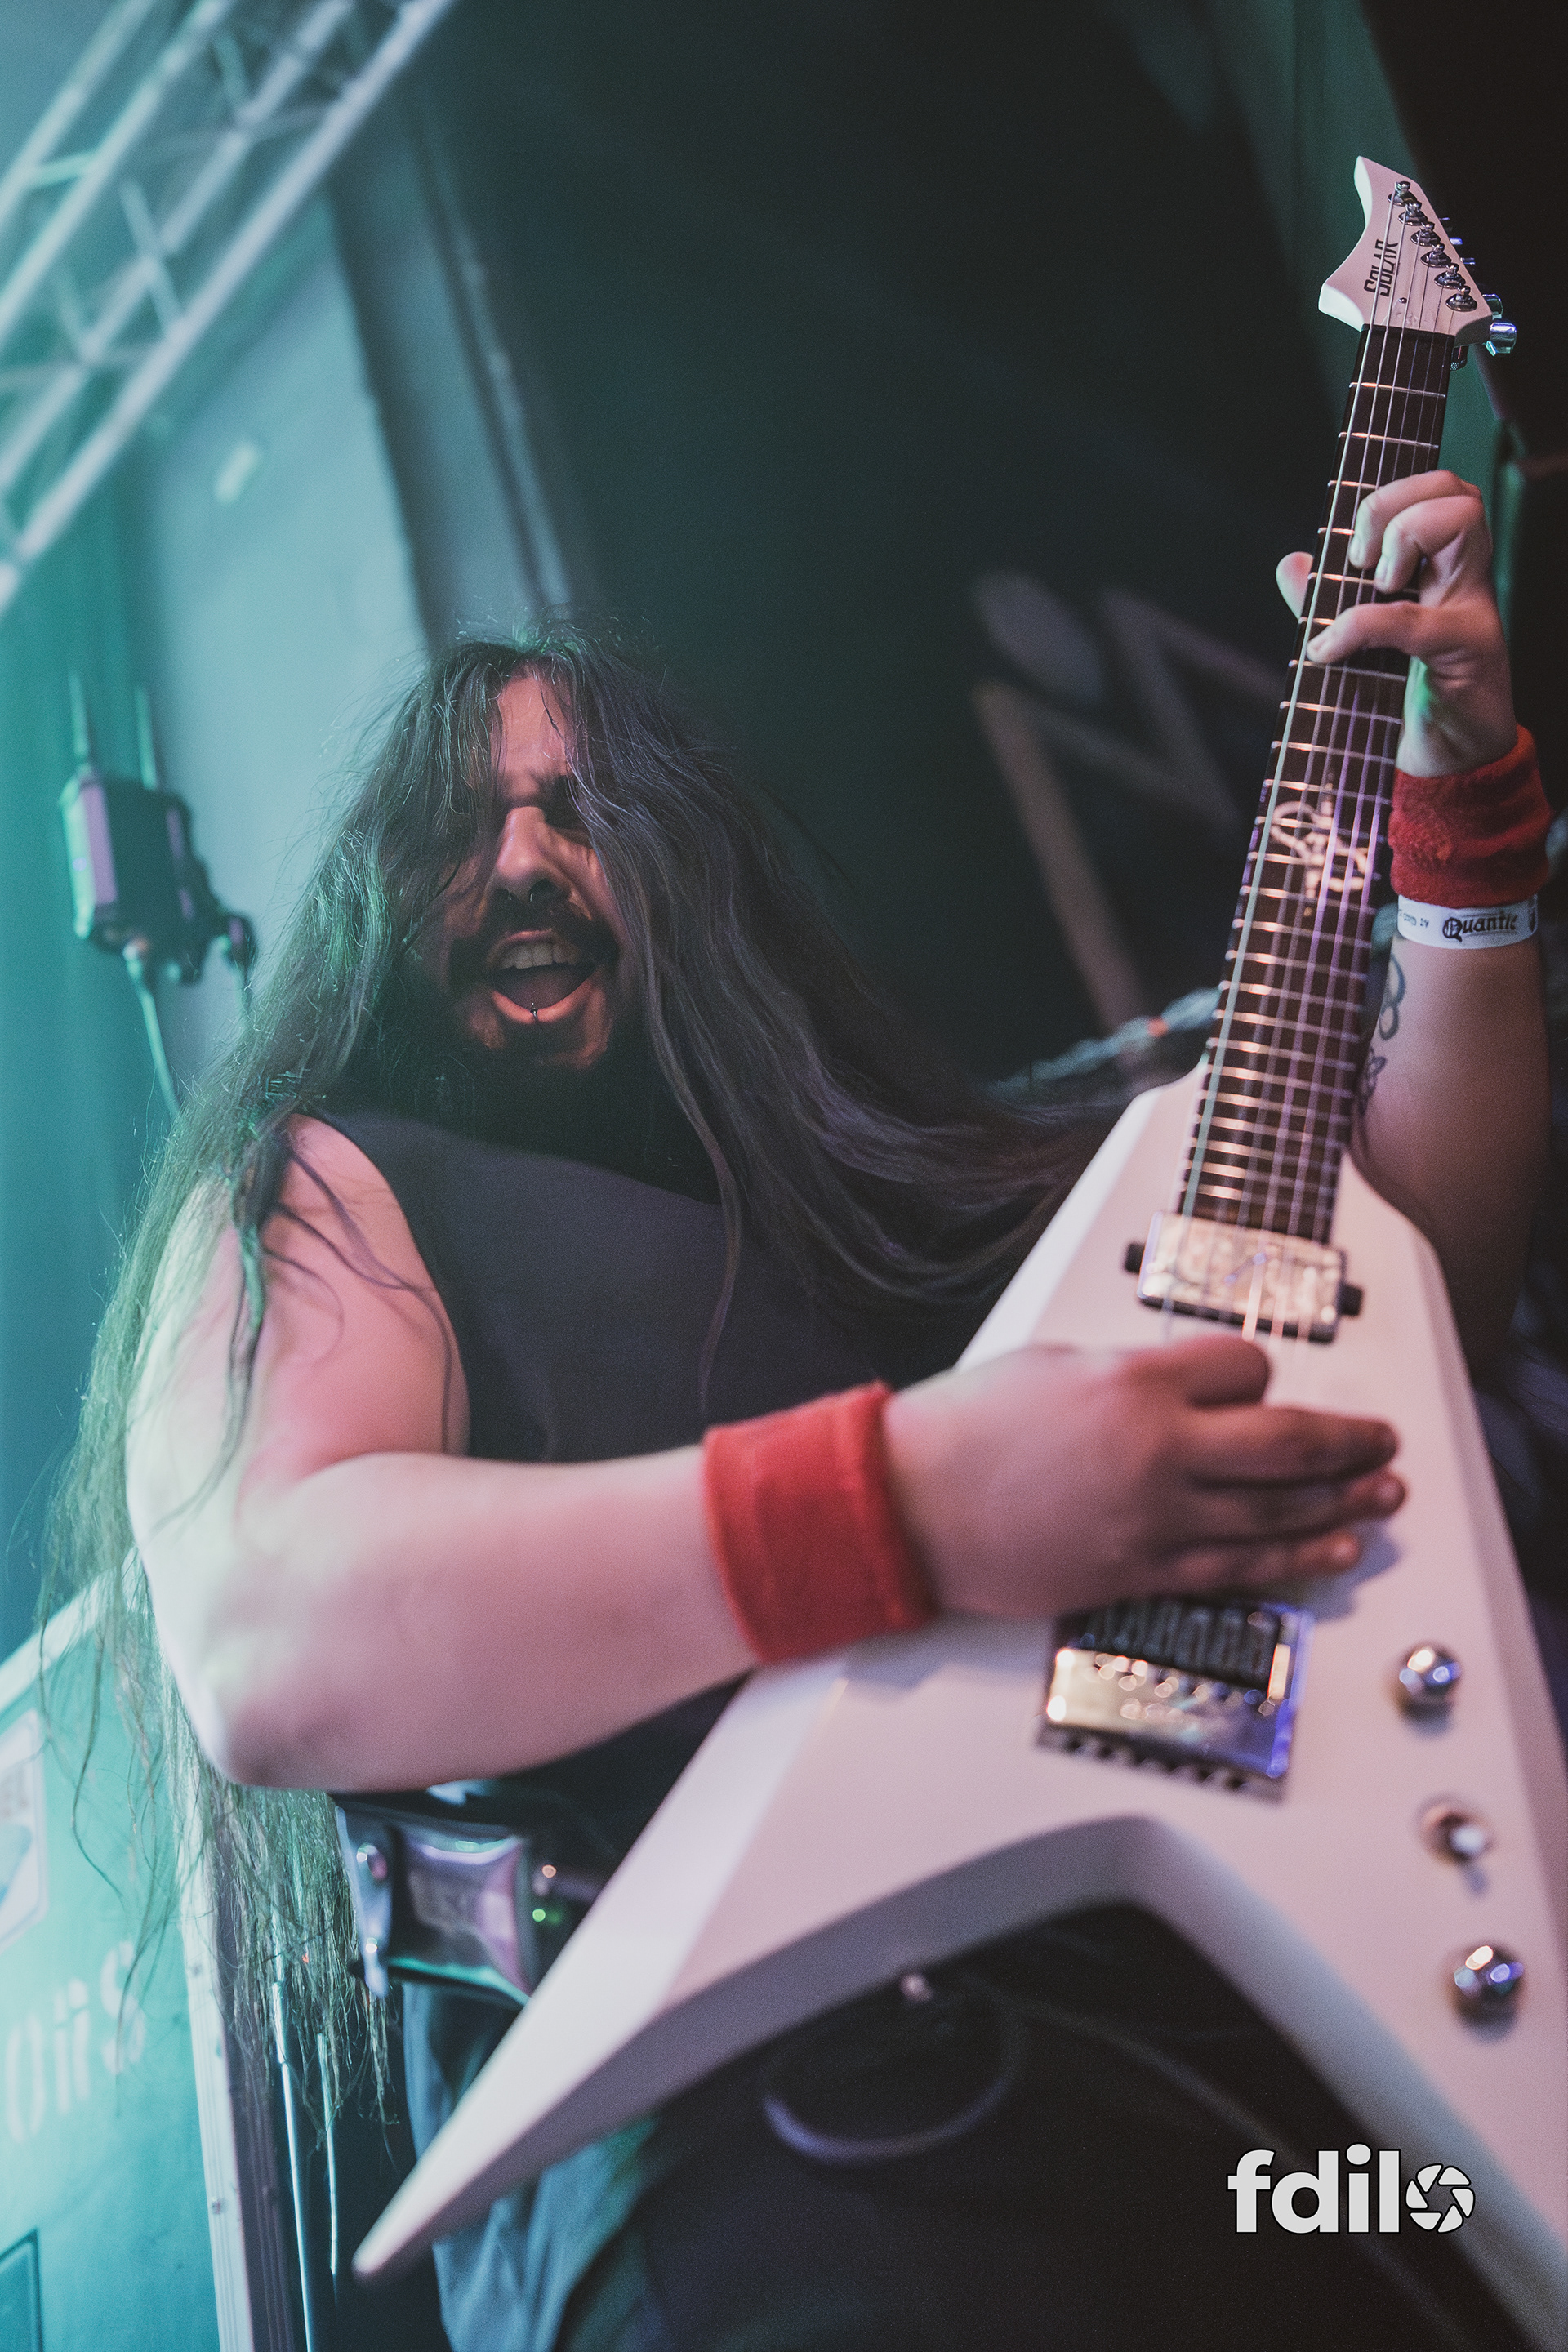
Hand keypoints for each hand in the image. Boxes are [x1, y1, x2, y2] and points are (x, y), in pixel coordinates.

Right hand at [883, 1335, 1401, 1617]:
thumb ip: (1132, 1375)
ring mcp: (1154, 1519)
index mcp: (1135, 1385)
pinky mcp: (1139, 1572)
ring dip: (1343, 1503)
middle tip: (1383, 1440)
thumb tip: (1186, 1390)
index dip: (1260, 1375)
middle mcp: (1158, 1451)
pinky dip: (1296, 1560)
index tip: (1259, 1383)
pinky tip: (1335, 1551)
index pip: (1245, 1369)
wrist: (906, 1505)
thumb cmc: (963, 1430)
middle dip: (1350, 1442)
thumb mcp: (1054, 1364)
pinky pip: (1238, 1568)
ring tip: (1384, 1494)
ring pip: (1277, 1512)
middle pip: (1289, 1445)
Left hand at [1275, 469, 1515, 776]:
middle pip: (1452, 487)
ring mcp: (1473, 605)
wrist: (1449, 760)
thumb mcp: (1359, 640)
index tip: (1352, 546)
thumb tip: (1292, 562)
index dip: (1390, 493)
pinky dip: (1360, 627)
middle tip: (1360, 561)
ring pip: (1461, 518)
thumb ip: (1326, 601)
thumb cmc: (1407, 697)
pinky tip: (1329, 650)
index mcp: (1442, 565)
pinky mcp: (1469, 648)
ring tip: (1378, 589)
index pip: (1437, 487)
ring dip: (1402, 540)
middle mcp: (1465, 574)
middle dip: (1390, 506)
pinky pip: (1413, 617)